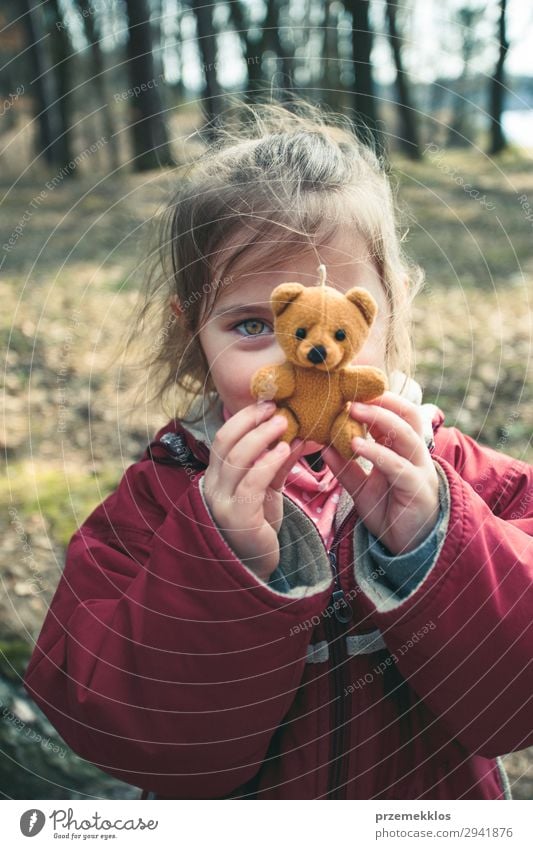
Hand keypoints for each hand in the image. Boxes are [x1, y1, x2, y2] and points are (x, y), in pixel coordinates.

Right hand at [203, 402, 306, 580]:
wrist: (255, 567)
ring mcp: (222, 503)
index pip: (223, 439)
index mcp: (216, 477)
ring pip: (236, 459)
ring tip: (285, 423)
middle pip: (225, 443)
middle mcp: (213, 487)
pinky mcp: (237, 518)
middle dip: (250, 421)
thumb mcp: (268, 489)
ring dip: (262, 436)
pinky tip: (285, 451)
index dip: (243, 418)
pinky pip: (251, 483)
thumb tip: (295, 436)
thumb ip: (276, 464)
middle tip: (276, 408)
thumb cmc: (258, 526)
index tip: (266, 403)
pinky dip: (268, 463)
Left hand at [322, 392, 439, 554]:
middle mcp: (415, 454)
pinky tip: (357, 446)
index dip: (378, 399)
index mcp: (403, 450)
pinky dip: (378, 453)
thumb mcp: (361, 488)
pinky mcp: (416, 489)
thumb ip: (345, 468)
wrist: (409, 547)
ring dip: (380, 419)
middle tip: (352, 394)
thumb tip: (322, 444)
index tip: (350, 390)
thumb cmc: (389, 511)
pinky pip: (399, 466)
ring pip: (407, 435)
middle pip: (408, 415)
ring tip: (352, 411)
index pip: (397, 413)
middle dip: (382, 401)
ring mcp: (419, 470)